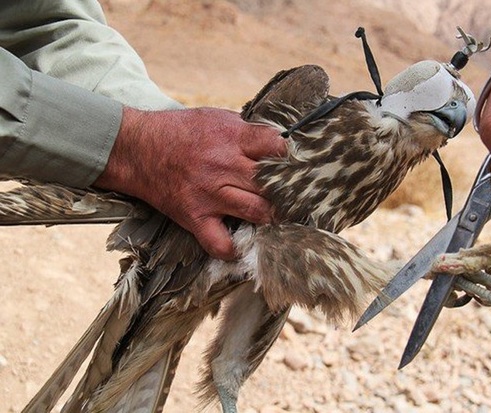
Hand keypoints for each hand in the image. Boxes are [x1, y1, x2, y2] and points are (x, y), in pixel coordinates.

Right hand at [95, 106, 286, 259]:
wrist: (136, 148)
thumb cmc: (180, 131)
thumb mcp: (217, 117)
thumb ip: (247, 131)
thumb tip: (278, 142)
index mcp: (232, 138)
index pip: (276, 147)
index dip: (289, 156)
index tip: (293, 164)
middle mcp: (224, 166)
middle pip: (273, 183)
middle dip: (287, 190)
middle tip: (292, 196)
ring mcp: (210, 195)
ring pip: (257, 212)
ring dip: (271, 216)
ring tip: (273, 215)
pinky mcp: (195, 218)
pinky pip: (220, 244)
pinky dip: (233, 249)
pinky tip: (240, 242)